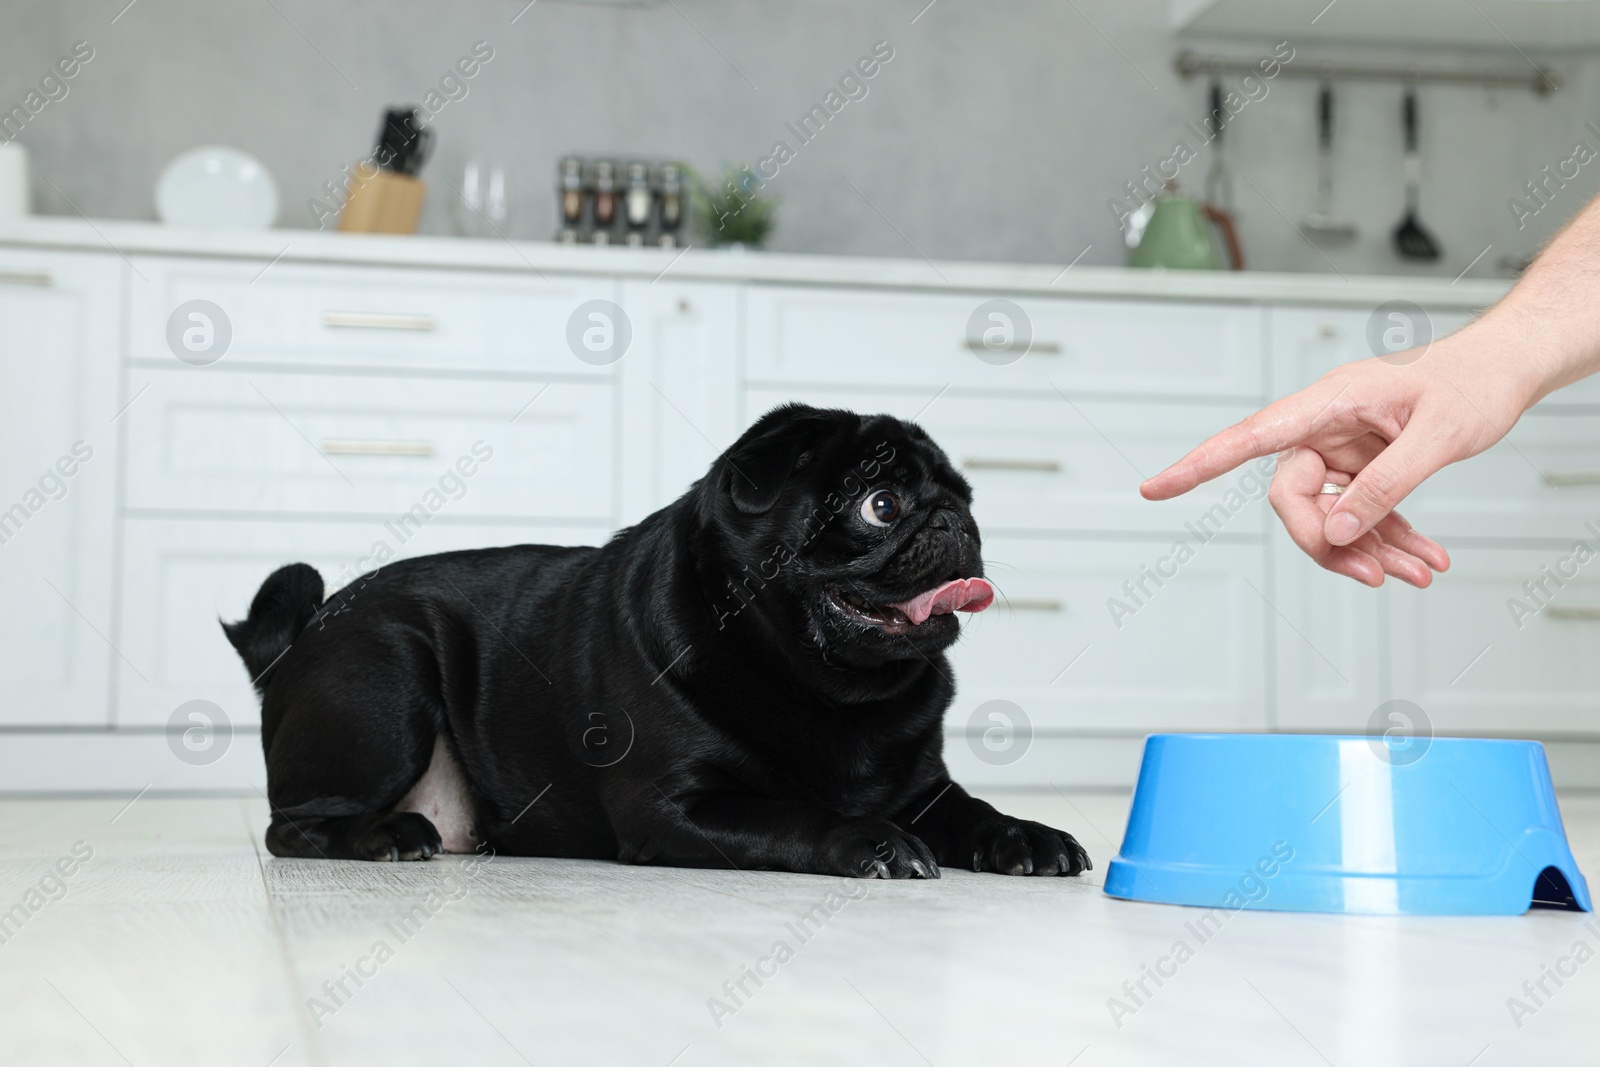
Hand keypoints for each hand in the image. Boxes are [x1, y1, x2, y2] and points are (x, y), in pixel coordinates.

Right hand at [1139, 334, 1541, 586]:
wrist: (1511, 368)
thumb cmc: (1477, 381)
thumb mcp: (1439, 435)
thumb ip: (1385, 485)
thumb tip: (1337, 530)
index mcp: (1329, 401)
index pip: (1249, 438)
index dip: (1198, 465)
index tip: (1154, 488)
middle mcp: (1327, 426)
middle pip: (1294, 497)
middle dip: (1331, 544)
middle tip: (1376, 576)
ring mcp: (1347, 448)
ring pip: (1333, 514)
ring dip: (1371, 551)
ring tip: (1419, 573)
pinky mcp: (1370, 465)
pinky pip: (1366, 512)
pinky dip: (1393, 539)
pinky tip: (1425, 558)